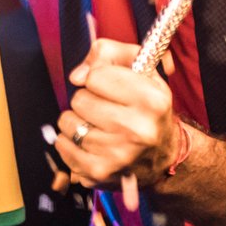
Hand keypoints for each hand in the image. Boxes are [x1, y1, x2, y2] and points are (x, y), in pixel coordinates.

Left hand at [55, 37, 183, 188]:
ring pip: (67, 122)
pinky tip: (88, 141)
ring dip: (76, 121)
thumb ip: (107, 54)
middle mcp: (138, 129)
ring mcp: (117, 154)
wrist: (163, 155)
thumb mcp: (141, 70)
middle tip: (105, 108)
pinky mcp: (99, 172)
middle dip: (87, 100)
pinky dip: (69, 141)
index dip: (99, 78)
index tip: (110, 87)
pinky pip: (62, 146)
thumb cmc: (148, 107)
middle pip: (79, 99)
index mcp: (151, 100)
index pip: (96, 75)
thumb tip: (76, 76)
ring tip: (96, 125)